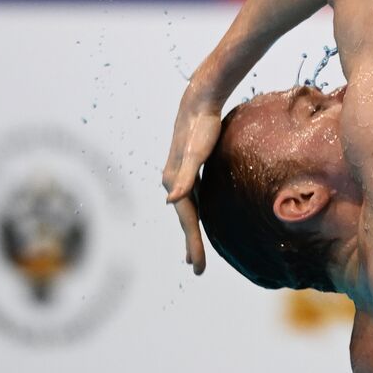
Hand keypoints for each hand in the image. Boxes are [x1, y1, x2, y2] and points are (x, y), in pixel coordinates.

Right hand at [162, 80, 222, 274]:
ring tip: (194, 252)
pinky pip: (193, 199)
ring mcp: (181, 175)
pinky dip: (194, 213)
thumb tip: (170, 201)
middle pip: (185, 219)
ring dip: (190, 232)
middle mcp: (174, 181)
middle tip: (198, 269)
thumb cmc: (202, 127)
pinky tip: (198, 218)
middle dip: (191, 244)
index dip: (193, 243)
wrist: (199, 103)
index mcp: (175, 181)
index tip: (198, 265)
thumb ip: (186, 177)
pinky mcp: (190, 169)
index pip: (187, 220)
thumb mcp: (197, 153)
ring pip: (187, 211)